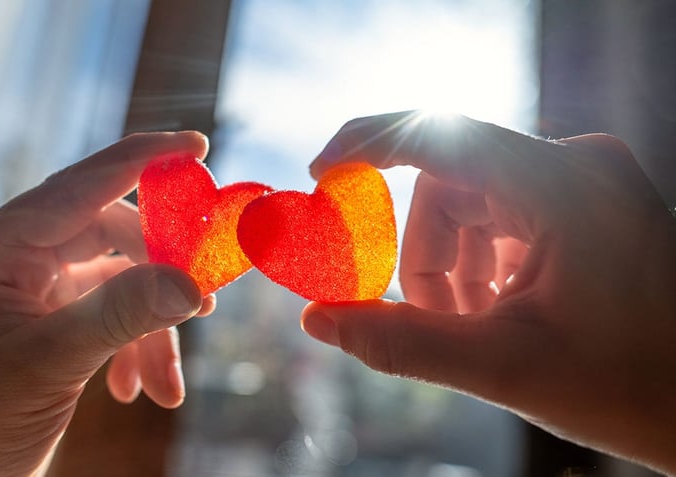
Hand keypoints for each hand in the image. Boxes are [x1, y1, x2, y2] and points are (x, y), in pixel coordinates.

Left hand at [0, 131, 214, 475]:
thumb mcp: (46, 365)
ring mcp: (36, 291)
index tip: (197, 146)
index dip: (141, 161)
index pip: (79, 187)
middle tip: (208, 299)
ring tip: (168, 382)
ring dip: (151, 329)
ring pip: (119, 282)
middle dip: (160, 272)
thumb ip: (118, 316)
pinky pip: (112, 316)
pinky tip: (141, 390)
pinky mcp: (53, 323)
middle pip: (111, 235)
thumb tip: (190, 283)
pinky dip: (137, 349)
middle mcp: (16, 261)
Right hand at [301, 112, 675, 473]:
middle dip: (425, 257)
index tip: (319, 173)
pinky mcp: (582, 200)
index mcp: (564, 188)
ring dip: (452, 267)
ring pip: (469, 205)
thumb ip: (402, 342)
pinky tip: (500, 312)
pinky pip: (500, 214)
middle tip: (435, 323)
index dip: (369, 145)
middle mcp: (576, 166)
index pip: (441, 134)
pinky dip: (480, 263)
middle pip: (449, 187)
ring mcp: (582, 180)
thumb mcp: (504, 369)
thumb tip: (317, 321)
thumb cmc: (629, 389)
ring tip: (475, 329)